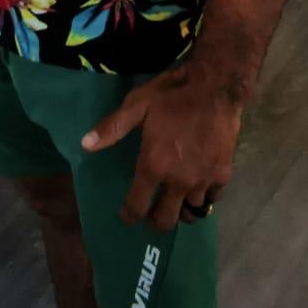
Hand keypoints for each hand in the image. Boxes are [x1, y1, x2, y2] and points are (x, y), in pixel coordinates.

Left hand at [82, 62, 242, 232]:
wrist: (215, 87)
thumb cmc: (172, 95)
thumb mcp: (137, 104)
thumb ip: (112, 127)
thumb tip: (85, 145)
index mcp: (154, 166)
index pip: (137, 206)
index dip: (129, 215)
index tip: (127, 216)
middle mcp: (178, 181)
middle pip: (165, 221)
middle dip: (155, 221)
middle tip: (152, 212)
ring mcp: (203, 181)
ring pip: (190, 212)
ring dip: (181, 208)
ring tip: (176, 198)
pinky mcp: (223, 175)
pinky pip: (212, 198)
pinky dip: (204, 196)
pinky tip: (199, 185)